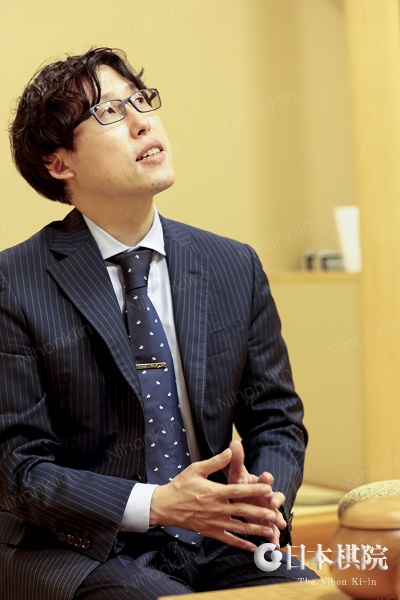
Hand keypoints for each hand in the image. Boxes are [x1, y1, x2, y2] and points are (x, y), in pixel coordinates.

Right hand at [150, 448, 283, 551]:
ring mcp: (215, 522)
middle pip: (243, 511)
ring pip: (239, 527)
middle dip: (260, 513)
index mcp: (215, 492)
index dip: (255, 490)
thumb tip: (230, 451)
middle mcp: (217, 508)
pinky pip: (228, 539)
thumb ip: (215, 462)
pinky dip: (241, 544)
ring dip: (255, 530)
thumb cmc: (181, 486)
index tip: (268, 489)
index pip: (239, 491)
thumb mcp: (197, 469)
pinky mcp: (210, 532)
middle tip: (275, 514)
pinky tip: (253, 547)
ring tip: (270, 531)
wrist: (165, 506)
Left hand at [228, 440, 285, 546]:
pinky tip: (275, 545)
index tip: (265, 477)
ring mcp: (268, 511)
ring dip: (277, 519)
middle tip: (273, 503)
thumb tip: (234, 442)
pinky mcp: (266, 523)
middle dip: (274, 500)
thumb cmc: (242, 484)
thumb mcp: (237, 472)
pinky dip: (274, 537)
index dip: (265, 478)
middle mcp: (267, 497)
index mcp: (259, 483)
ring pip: (275, 515)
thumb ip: (236, 459)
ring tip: (280, 525)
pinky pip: (272, 531)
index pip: (265, 479)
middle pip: (274, 497)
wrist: (247, 497)